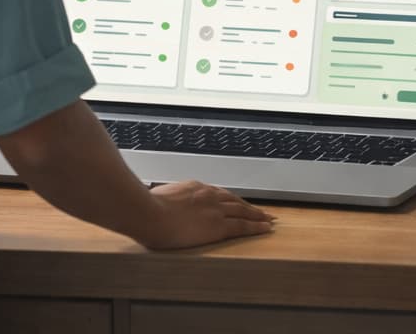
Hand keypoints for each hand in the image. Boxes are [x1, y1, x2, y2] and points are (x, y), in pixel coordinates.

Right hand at [136, 180, 275, 249]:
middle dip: (249, 206)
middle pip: (235, 200)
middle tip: (262, 210)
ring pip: (243, 211)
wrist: (149, 214)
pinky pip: (243, 226)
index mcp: (194, 188)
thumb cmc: (146, 208)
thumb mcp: (157, 198)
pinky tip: (266, 228)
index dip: (230, 199)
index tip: (237, 203)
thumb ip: (165, 199)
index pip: (218, 193)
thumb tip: (159, 202)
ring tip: (268, 219)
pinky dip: (257, 226)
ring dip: (258, 215)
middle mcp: (208, 195)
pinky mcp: (218, 226)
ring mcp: (215, 209)